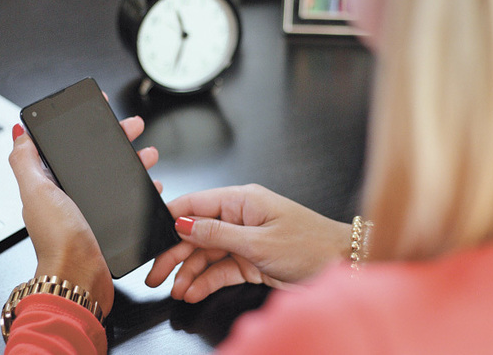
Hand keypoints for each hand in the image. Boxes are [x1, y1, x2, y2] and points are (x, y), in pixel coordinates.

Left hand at [9, 116, 159, 316]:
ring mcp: (92, 208)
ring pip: (117, 175)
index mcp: (52, 183)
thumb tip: (19, 133)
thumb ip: (25, 162)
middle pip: (98, 157)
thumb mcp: (38, 192)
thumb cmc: (60, 239)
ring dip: (134, 160)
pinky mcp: (109, 222)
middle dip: (118, 138)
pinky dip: (141, 188)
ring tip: (149, 154)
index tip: (100, 111)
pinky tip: (152, 184)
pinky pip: (128, 197)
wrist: (81, 276)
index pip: (69, 146)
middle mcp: (71, 194)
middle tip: (133, 127)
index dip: (84, 127)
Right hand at [145, 184, 350, 302]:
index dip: (171, 219)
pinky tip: (193, 291)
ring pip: (206, 254)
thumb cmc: (310, 244)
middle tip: (156, 274)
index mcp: (242, 200)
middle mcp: (240, 217)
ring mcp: (244, 239)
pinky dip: (206, 280)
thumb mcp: (259, 241)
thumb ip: (217, 234)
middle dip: (175, 253)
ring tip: (175, 288)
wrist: (342, 265)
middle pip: (197, 233)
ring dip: (189, 271)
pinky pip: (220, 269)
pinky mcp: (250, 259)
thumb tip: (183, 224)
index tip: (150, 235)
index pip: (196, 204)